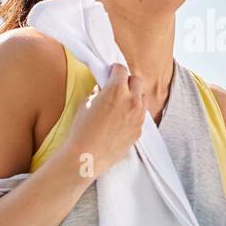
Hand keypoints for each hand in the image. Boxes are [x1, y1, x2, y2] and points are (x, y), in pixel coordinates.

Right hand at [64, 63, 144, 178]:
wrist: (86, 156)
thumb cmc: (82, 130)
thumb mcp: (86, 103)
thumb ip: (99, 92)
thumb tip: (103, 88)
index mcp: (117, 90)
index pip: (121, 70)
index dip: (115, 70)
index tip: (112, 72)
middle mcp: (132, 101)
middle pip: (137, 81)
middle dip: (127, 81)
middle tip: (117, 86)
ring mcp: (138, 116)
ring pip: (143, 98)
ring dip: (134, 96)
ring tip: (122, 103)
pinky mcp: (139, 130)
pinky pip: (141, 115)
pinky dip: (134, 113)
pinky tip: (122, 119)